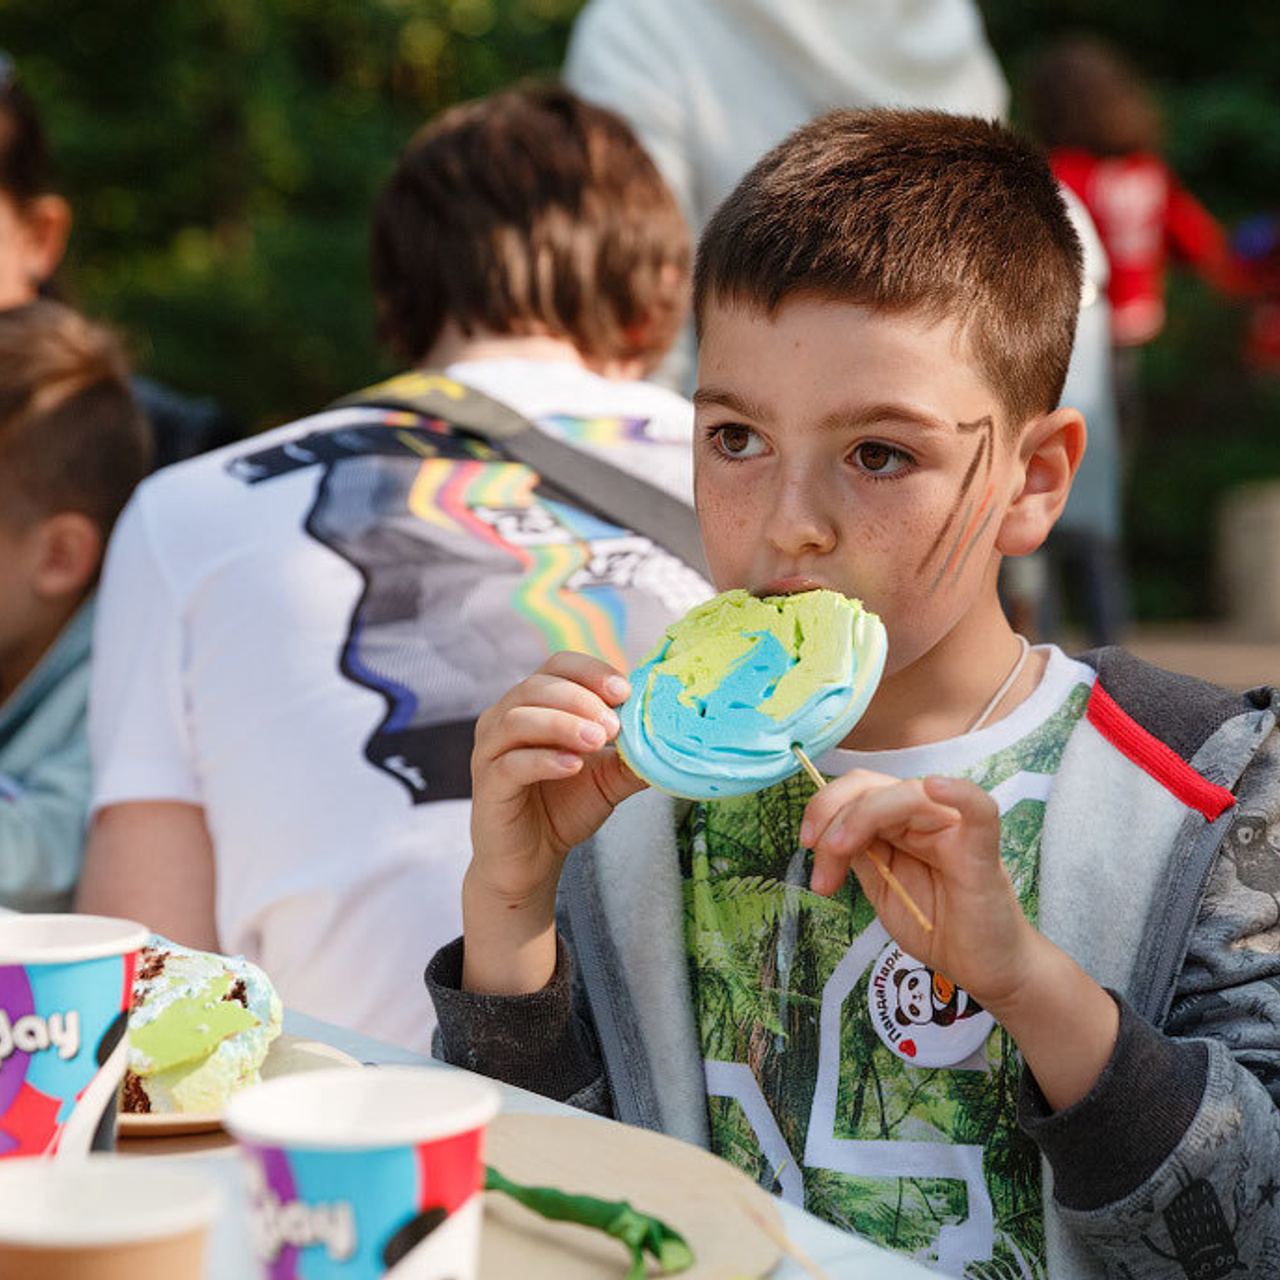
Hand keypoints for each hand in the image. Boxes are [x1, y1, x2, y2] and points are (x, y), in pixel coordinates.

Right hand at [468, 651, 644, 911]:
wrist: (531, 861)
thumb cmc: (564, 808)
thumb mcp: (608, 777)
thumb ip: (631, 755)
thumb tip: (669, 737)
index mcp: (533, 704)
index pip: (558, 666)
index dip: (591, 672)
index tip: (625, 692)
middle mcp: (504, 718)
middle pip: (538, 687)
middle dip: (581, 700)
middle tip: (614, 726)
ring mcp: (490, 751)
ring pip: (519, 719)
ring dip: (563, 724)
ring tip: (597, 742)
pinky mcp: (487, 785)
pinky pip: (511, 763)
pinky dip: (545, 760)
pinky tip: (573, 766)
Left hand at [801, 771, 1036, 1015]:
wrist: (979, 968)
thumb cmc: (936, 927)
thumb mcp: (881, 889)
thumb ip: (860, 856)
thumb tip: (825, 834)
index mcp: (898, 824)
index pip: (857, 793)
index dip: (824, 808)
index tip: (806, 844)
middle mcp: (924, 818)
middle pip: (873, 787)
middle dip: (832, 814)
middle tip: (816, 855)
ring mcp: (954, 830)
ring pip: (907, 794)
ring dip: (861, 816)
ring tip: (839, 850)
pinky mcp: (982, 850)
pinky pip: (978, 810)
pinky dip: (959, 793)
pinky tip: (936, 787)